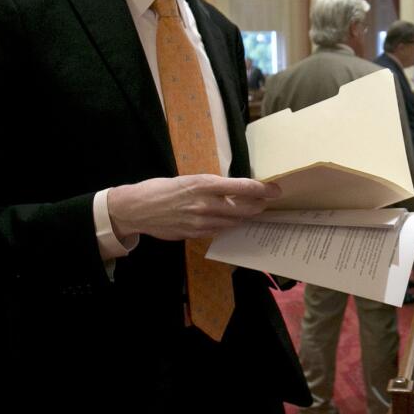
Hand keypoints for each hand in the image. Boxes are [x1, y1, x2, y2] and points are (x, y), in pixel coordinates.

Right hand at [106, 175, 280, 240]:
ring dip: (245, 217)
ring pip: (233, 222)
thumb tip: (232, 191)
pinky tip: (232, 221)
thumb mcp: (188, 180)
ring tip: (253, 212)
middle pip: (243, 208)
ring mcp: (201, 222)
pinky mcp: (195, 234)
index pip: (242, 188)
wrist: (137, 208)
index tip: (275, 190)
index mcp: (204, 184)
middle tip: (267, 203)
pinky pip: (218, 230)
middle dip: (258, 206)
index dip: (262, 190)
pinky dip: (228, 225)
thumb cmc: (161, 189)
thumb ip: (210, 187)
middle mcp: (205, 204)